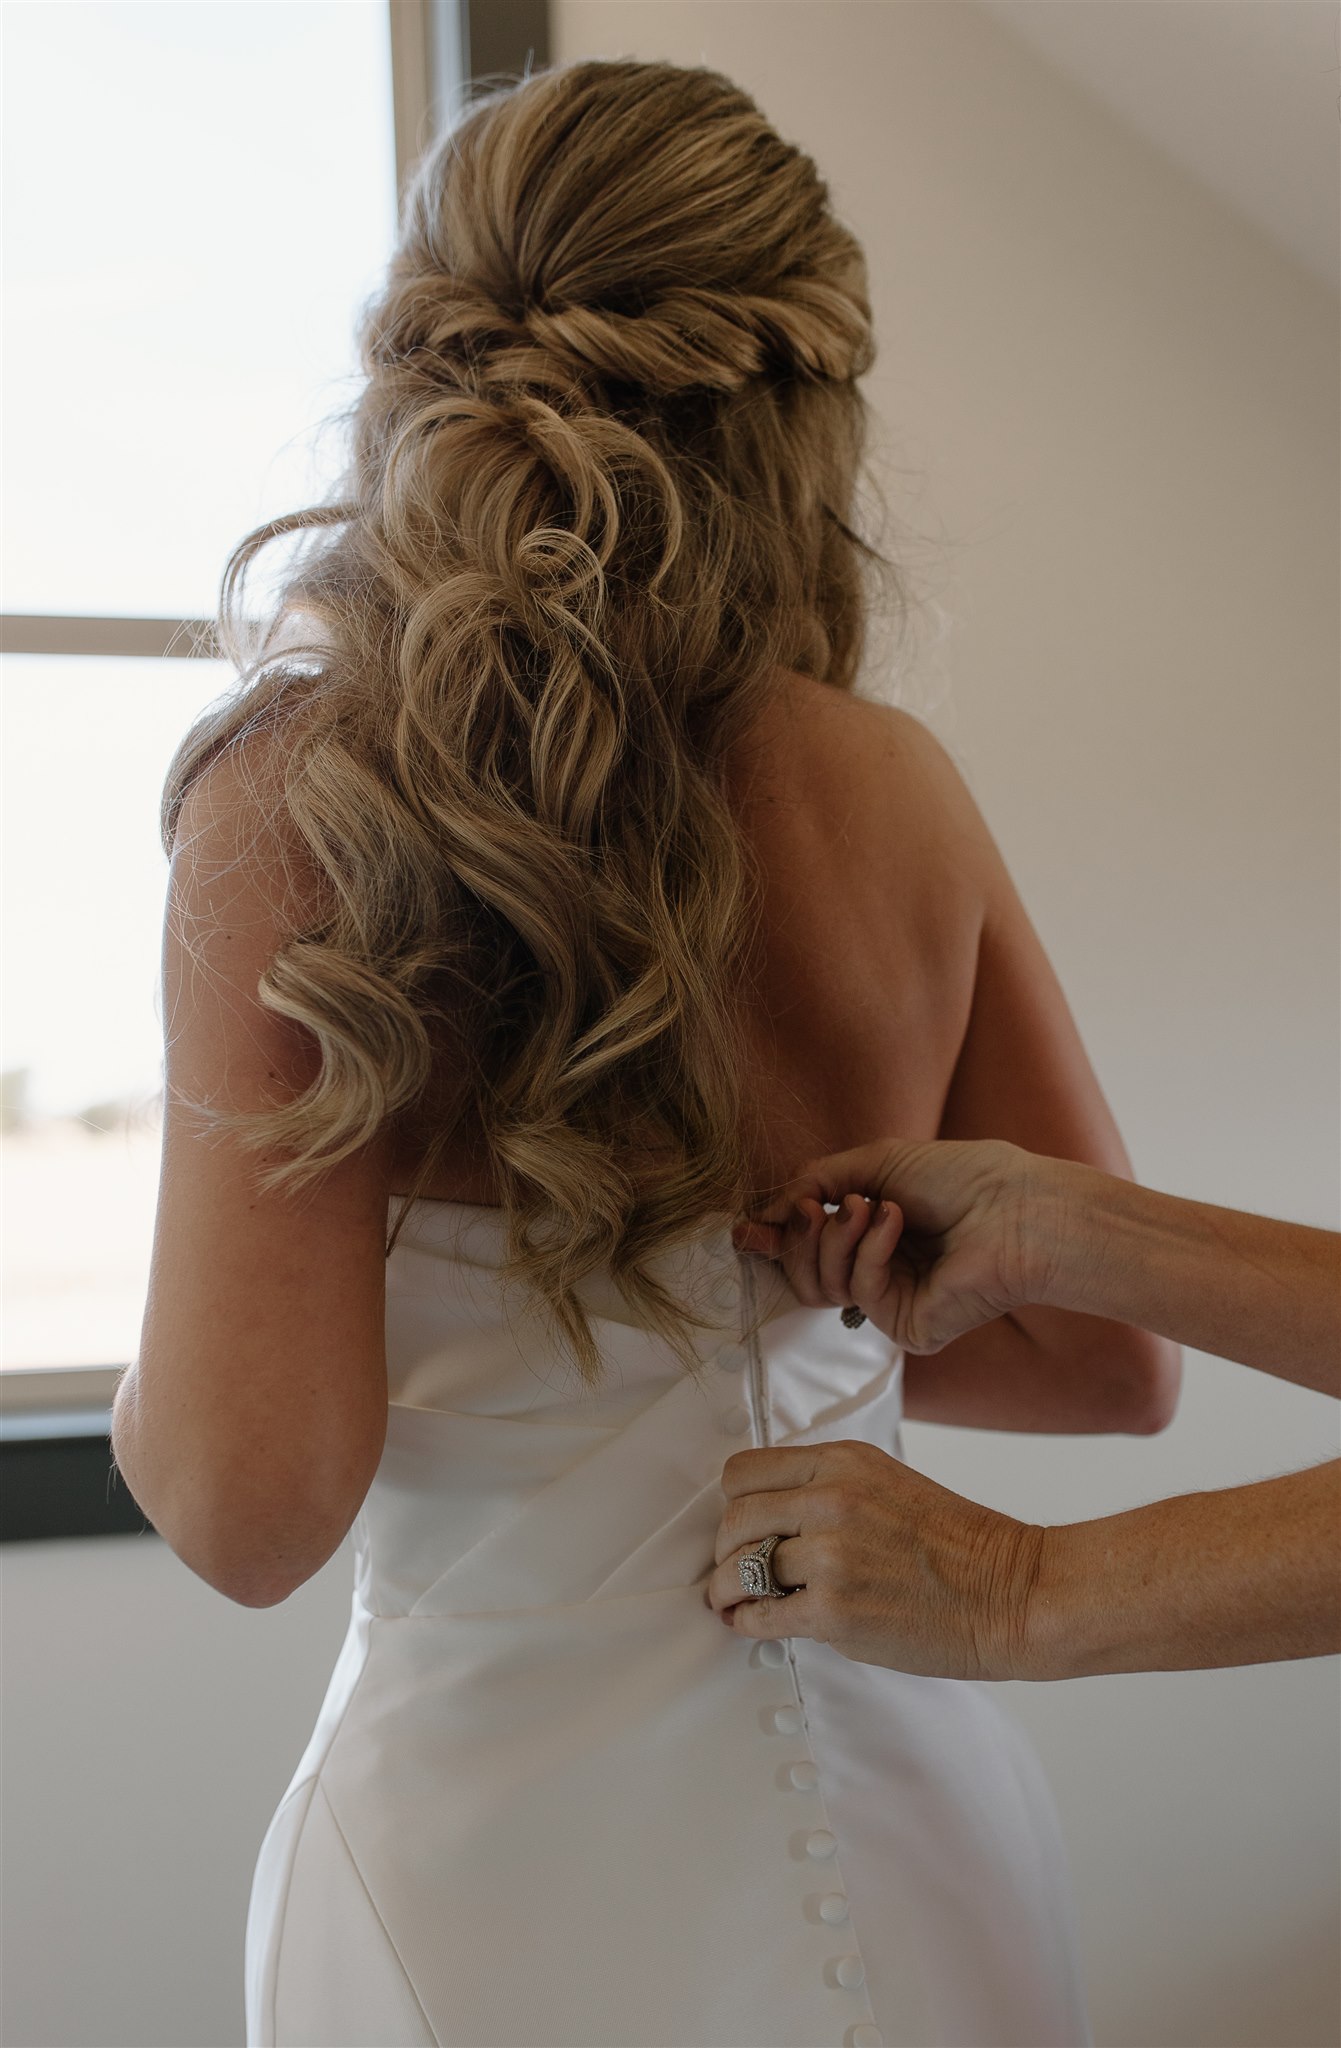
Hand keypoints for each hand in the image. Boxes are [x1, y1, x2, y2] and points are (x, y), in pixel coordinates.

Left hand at [704, 1440, 1044, 1680]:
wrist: (1012, 1592)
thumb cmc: (960, 1545)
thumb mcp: (888, 1483)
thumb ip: (830, 1488)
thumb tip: (772, 1514)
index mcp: (842, 1463)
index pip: (744, 1472)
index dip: (733, 1504)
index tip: (738, 1525)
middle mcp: (830, 1500)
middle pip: (734, 1521)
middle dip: (725, 1550)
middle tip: (730, 1569)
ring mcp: (830, 1557)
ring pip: (741, 1570)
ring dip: (727, 1591)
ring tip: (731, 1602)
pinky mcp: (833, 1611)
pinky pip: (761, 1616)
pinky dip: (747, 1623)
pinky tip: (750, 1624)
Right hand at [731, 1137, 1060, 1350]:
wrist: (1017, 1206)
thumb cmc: (962, 1178)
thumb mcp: (875, 1164)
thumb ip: (817, 1184)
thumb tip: (767, 1213)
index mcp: (876, 1237)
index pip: (808, 1250)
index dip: (774, 1240)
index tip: (745, 1230)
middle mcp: (882, 1274)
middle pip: (803, 1273)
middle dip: (801, 1235)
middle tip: (817, 1205)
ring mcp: (894, 1303)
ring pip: (821, 1285)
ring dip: (837, 1235)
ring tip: (873, 1206)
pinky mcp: (909, 1327)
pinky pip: (859, 1289)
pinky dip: (870, 1248)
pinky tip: (896, 1223)